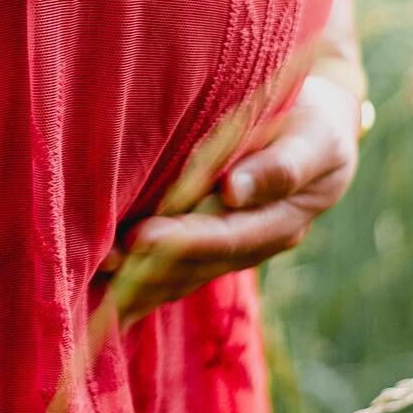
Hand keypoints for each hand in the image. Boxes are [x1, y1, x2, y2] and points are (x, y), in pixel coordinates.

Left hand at [102, 61, 363, 330]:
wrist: (316, 128)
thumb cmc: (313, 119)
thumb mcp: (313, 136)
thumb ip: (281, 166)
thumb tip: (234, 193)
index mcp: (285, 218)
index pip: (230, 237)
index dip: (186, 240)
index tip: (143, 237)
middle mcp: (258, 243)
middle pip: (201, 264)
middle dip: (151, 266)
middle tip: (105, 261)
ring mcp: (237, 248)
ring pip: (186, 276)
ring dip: (141, 282)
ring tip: (96, 278)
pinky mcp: (215, 244)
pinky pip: (179, 272)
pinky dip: (144, 283)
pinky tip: (109, 294)